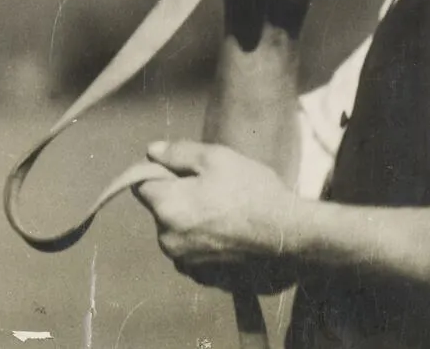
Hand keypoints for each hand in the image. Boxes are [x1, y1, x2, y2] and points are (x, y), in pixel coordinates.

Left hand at [134, 139, 304, 293]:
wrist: (288, 237)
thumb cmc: (252, 191)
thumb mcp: (216, 158)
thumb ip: (178, 153)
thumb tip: (151, 152)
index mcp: (167, 208)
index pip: (141, 185)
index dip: (159, 171)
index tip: (184, 168)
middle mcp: (168, 241)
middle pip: (160, 209)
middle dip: (178, 196)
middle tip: (213, 186)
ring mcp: (186, 263)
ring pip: (177, 231)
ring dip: (191, 220)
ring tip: (226, 210)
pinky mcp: (204, 278)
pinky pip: (193, 251)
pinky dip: (204, 241)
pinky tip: (231, 231)